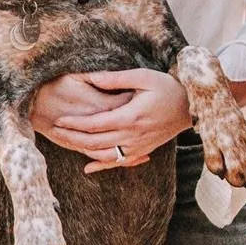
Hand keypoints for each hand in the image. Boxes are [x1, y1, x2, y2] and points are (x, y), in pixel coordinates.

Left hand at [41, 68, 190, 172]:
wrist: (190, 107)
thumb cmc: (167, 88)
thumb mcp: (144, 76)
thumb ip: (117, 79)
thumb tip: (93, 78)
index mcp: (131, 116)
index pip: (95, 124)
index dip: (75, 123)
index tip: (59, 119)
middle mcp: (133, 136)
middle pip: (95, 142)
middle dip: (72, 137)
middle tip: (54, 131)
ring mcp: (138, 146)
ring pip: (104, 155)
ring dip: (83, 151)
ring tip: (65, 143)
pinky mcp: (142, 151)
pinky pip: (119, 162)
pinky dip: (102, 165)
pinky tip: (88, 168)